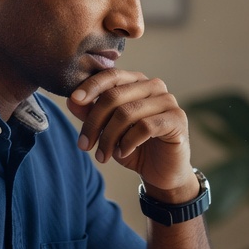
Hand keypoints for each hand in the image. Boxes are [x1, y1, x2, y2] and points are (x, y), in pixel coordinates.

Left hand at [66, 68, 195, 198]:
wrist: (162, 172)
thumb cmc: (134, 147)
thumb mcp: (107, 131)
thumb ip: (92, 114)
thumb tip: (72, 101)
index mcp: (137, 82)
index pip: (111, 76)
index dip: (91, 86)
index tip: (74, 101)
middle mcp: (154, 86)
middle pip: (114, 96)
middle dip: (94, 122)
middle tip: (84, 145)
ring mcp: (167, 101)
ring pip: (127, 113)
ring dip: (108, 137)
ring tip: (102, 156)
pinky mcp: (177, 119)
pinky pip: (145, 126)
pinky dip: (128, 142)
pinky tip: (123, 153)